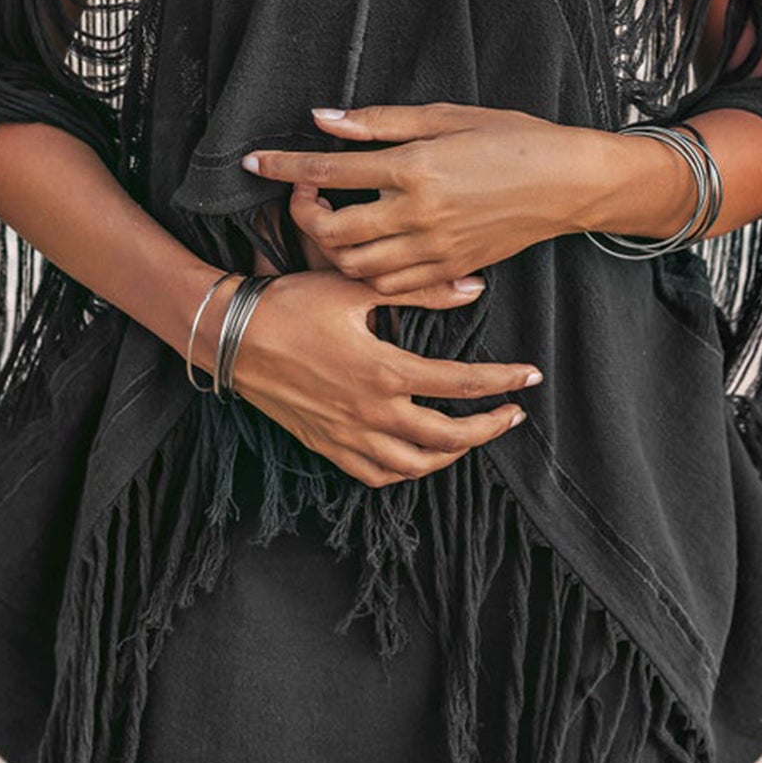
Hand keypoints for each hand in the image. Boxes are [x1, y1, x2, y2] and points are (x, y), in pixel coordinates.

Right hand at [229, 267, 540, 488]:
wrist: (231, 336)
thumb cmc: (292, 303)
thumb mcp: (356, 286)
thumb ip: (421, 291)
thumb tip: (474, 288)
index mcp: (385, 371)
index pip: (461, 383)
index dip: (502, 380)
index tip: (530, 376)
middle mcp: (371, 413)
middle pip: (448, 437)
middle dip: (489, 427)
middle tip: (513, 413)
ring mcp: (348, 436)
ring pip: (416, 465)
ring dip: (453, 454)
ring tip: (474, 436)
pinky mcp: (327, 446)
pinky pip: (377, 476)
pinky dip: (408, 472)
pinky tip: (420, 457)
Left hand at [241, 101, 601, 294]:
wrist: (569, 183)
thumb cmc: (511, 138)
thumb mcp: (445, 116)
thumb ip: (380, 121)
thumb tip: (322, 119)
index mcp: (415, 166)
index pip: (330, 170)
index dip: (285, 166)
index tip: (254, 161)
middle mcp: (419, 212)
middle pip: (334, 230)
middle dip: (306, 215)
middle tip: (306, 196)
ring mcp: (436, 247)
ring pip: (358, 266)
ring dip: (335, 247)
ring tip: (335, 222)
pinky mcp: (452, 268)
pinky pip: (394, 286)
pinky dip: (371, 272)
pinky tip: (371, 249)